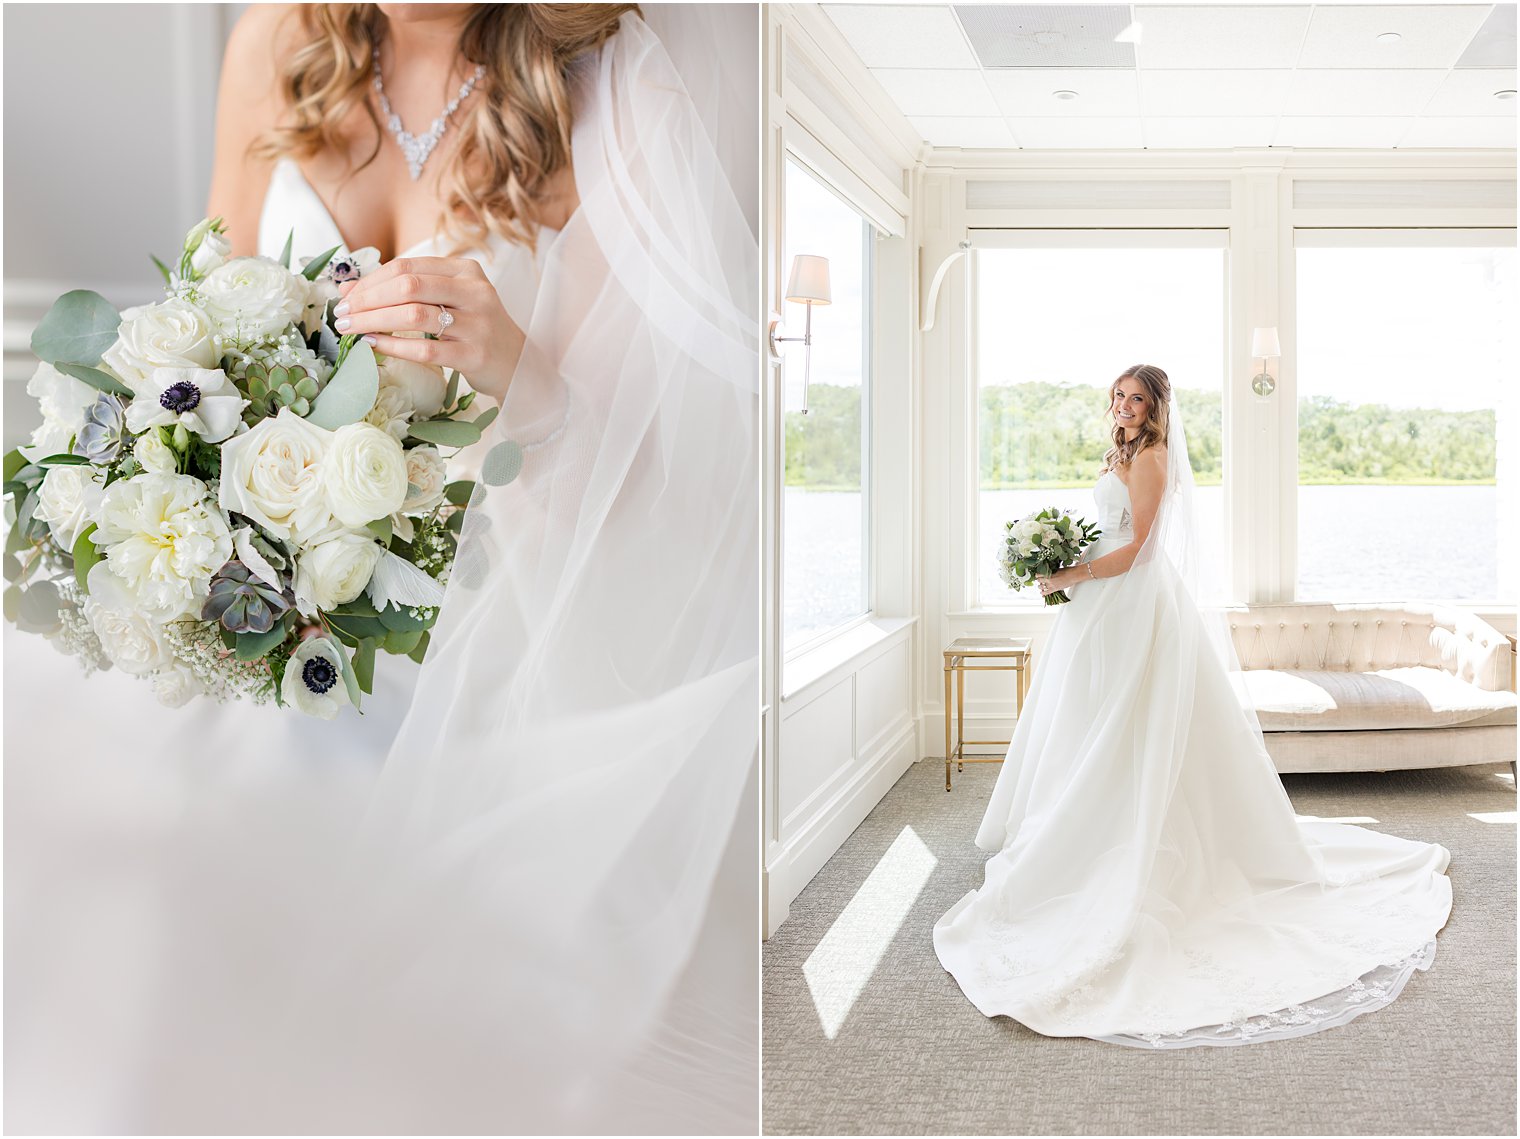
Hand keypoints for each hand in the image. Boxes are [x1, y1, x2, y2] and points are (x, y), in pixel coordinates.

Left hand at [332, 256, 525, 401]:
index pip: (408, 267)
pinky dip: (393, 346)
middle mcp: (475, 292)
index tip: (346, 296)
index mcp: (466, 271)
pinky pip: (425, 349)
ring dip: (373, 322)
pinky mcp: (475, 355)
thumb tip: (348, 291)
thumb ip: (406, 292)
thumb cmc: (475, 331)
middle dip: (367, 299)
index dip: (371, 280)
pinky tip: (374, 346)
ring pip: (414, 315)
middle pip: (408, 286)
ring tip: (351, 330)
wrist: (518, 365)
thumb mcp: (448, 301)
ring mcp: (478, 324)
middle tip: (342, 314)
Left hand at [1036, 568, 1073, 596]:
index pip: (1038, 575)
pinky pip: (1046, 593)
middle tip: (1041, 580)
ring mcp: (1051, 585)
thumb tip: (1048, 572)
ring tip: (1041, 586)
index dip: (1037, 575)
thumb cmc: (1066, 571)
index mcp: (1048, 573)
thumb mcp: (1056, 569)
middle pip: (1039, 581)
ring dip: (1040, 586)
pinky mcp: (1054, 589)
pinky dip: (1043, 593)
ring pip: (1041, 587)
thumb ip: (1051, 571)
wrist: (1073, 575)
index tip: (1037, 575)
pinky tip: (1042, 593)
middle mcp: (1048, 579)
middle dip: (1039, 580)